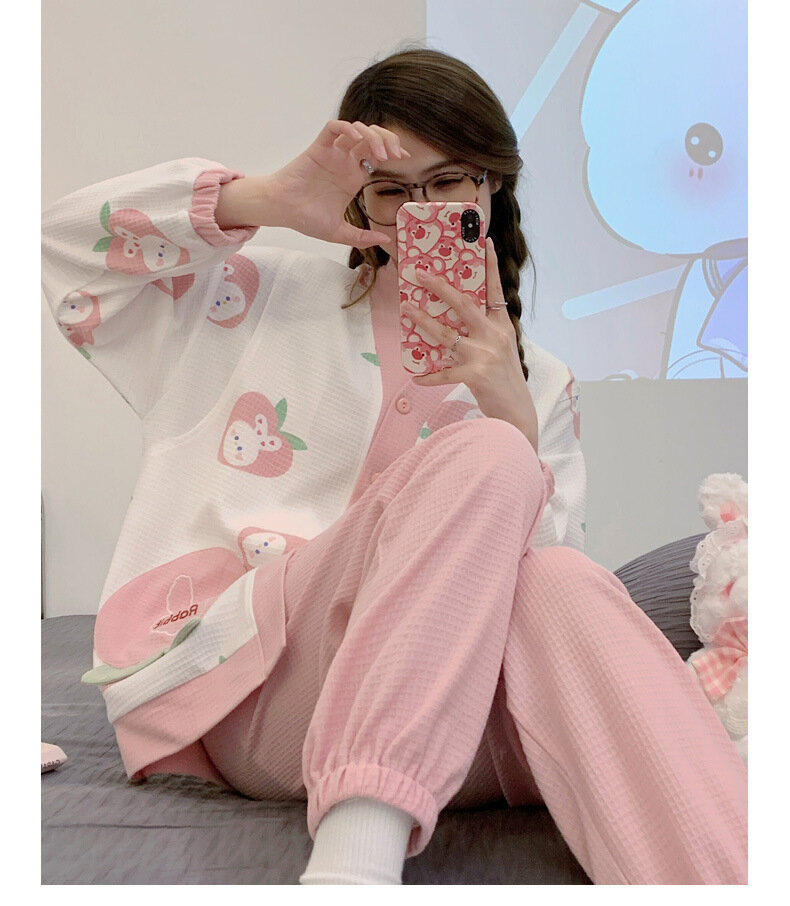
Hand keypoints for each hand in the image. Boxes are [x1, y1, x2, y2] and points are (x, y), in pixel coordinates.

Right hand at [261, 119, 409, 248]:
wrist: (282, 211)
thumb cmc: (305, 218)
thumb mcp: (339, 233)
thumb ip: (361, 238)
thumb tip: (384, 240)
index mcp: (352, 177)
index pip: (377, 155)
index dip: (393, 152)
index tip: (404, 159)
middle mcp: (345, 161)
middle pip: (371, 138)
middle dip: (387, 140)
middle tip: (395, 155)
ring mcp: (332, 153)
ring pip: (356, 130)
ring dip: (371, 136)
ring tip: (380, 154)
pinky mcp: (318, 147)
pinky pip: (333, 128)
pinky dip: (346, 127)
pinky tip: (355, 139)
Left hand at [402, 239, 538, 448]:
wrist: (517, 412)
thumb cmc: (506, 380)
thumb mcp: (502, 350)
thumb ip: (486, 333)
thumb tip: (458, 321)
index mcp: (502, 326)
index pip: (496, 290)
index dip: (490, 265)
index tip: (484, 241)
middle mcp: (494, 336)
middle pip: (464, 304)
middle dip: (440, 287)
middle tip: (420, 274)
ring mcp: (484, 355)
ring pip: (447, 334)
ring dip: (424, 322)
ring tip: (407, 311)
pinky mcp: (475, 375)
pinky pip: (444, 373)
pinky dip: (429, 376)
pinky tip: (416, 377)